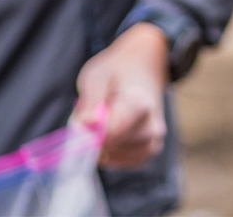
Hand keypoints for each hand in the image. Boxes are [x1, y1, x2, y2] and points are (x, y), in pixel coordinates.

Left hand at [73, 23, 168, 168]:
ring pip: (110, 157)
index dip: (88, 131)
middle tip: (90, 113)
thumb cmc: (116, 72)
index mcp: (140, 104)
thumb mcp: (96, 75)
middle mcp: (152, 128)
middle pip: (108, 146)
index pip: (110, 133)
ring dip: (98, 144)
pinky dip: (107, 150)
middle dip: (91, 135)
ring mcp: (152, 144)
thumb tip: (86, 125)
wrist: (143, 69)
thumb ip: (91, 100)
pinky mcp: (148, 154)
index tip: (80, 119)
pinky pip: (117, 162)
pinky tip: (111, 131)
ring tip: (103, 119)